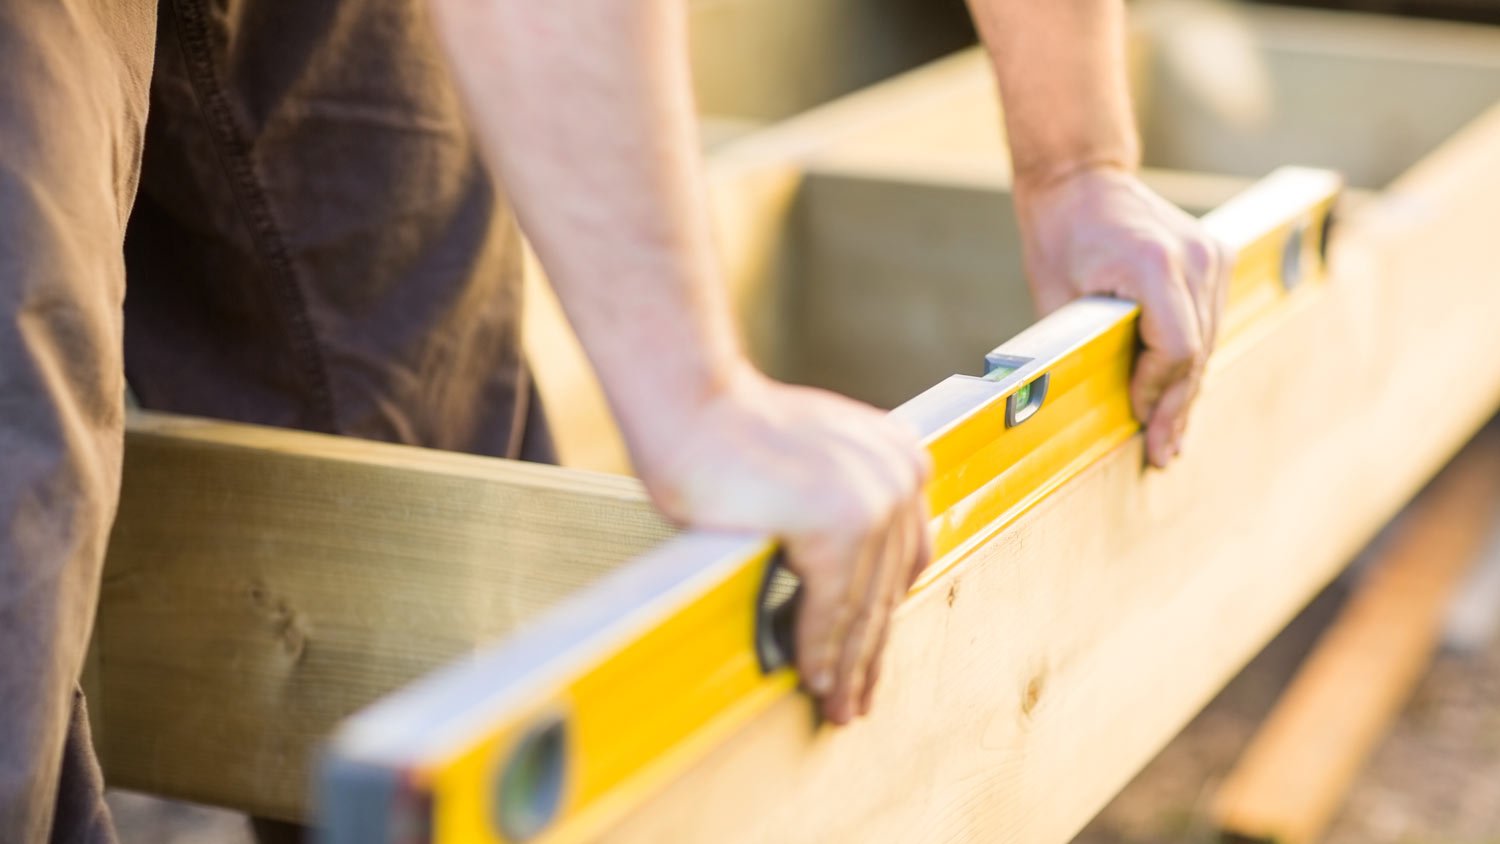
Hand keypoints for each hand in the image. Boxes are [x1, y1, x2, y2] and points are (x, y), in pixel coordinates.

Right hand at [634, 369, 932, 724]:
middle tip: (855, 697)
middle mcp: (899, 477)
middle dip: (868, 652)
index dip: (884, 616)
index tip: (870, 654)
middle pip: (886, 589)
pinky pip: (829, 607)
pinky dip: (817, 648)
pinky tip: (810, 677)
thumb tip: (846, 589)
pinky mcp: (838, 524)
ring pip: (861, 607)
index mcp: (902, 460)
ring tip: (835, 704)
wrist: (693, 405)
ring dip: (845, 665)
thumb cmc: (733, 433)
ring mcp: (873, 499)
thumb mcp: (815, 466)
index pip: (902, 560)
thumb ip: (843, 510)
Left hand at [1013, 165, 1229, 466]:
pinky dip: (1191, 358)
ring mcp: (1211, 255)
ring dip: (1188, 388)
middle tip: (1165, 454)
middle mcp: (1195, 258)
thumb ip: (1080, 346)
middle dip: (1177, 407)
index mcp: (1154, 264)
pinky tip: (1179, 393)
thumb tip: (1086, 407)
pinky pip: (1207, 321)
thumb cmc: (1059, 233)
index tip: (1138, 421)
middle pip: (1196, 352)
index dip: (1156, 391)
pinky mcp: (1215, 256)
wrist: (1082, 176)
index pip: (1176, 348)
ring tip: (1172, 436)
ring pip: (1207, 341)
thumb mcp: (1055, 294)